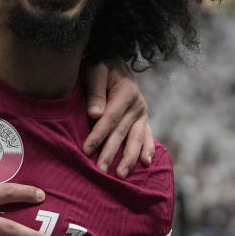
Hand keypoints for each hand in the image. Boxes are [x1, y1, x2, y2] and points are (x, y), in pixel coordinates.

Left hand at [83, 61, 154, 176]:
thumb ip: (96, 91)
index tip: (86, 150)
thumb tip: (94, 114)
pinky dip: (148, 149)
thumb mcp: (95, 70)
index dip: (98, 135)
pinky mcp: (143, 119)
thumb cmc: (100, 65)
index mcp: (126, 92)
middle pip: (122, 132)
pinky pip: (148, 136)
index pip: (110, 118)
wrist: (113, 61)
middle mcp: (138, 104)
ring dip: (129, 158)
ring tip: (120, 175)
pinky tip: (146, 163)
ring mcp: (142, 113)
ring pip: (136, 138)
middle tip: (100, 170)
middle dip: (111, 152)